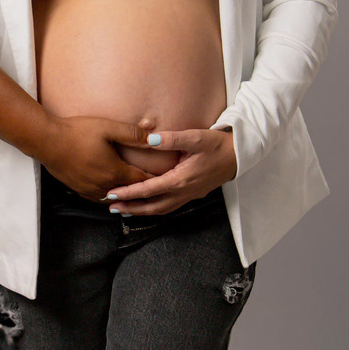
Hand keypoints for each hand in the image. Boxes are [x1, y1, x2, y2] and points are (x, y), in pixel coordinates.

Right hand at [40, 115, 155, 200]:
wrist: (47, 141)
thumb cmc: (77, 132)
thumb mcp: (107, 128)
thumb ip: (132, 133)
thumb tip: (154, 135)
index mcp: (114, 171)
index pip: (142, 180)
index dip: (155, 179)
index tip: (167, 179)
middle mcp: (104, 185)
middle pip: (130, 192)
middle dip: (143, 191)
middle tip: (157, 190)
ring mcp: (90, 190)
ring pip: (114, 198)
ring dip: (126, 196)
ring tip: (137, 194)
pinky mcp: (79, 190)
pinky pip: (100, 198)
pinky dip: (110, 196)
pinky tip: (112, 191)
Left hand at [102, 127, 236, 214]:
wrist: (239, 156)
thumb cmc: (217, 145)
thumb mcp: (195, 137)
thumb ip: (172, 139)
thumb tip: (150, 139)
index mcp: (181, 179)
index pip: (149, 189)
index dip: (129, 192)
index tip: (112, 193)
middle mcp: (184, 192)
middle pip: (152, 206)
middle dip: (130, 208)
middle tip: (110, 207)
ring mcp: (189, 196)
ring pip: (160, 210)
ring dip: (141, 211)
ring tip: (123, 210)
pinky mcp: (192, 195)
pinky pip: (169, 207)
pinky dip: (154, 209)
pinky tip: (145, 207)